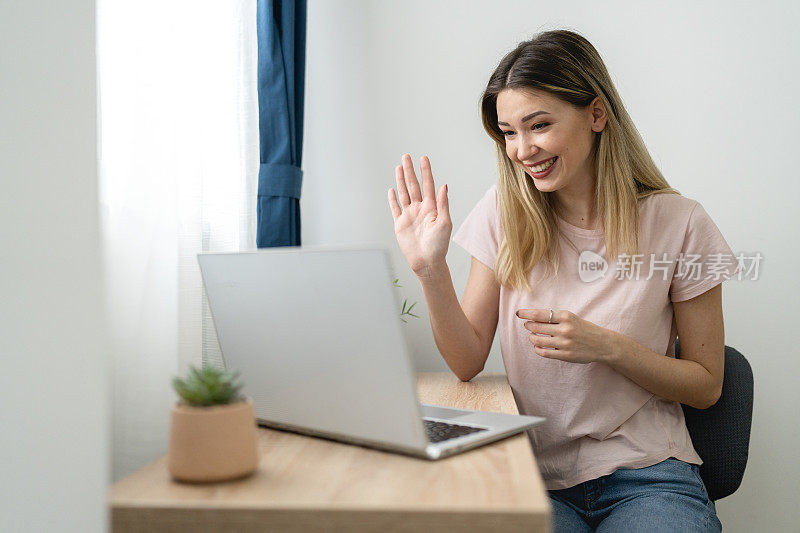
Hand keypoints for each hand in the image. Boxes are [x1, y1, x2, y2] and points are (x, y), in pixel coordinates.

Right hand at [387, 154, 450, 274]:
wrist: (427, 262)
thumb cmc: (439, 245)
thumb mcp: (445, 223)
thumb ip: (443, 204)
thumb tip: (444, 186)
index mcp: (432, 208)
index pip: (428, 185)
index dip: (426, 171)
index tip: (423, 158)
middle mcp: (420, 209)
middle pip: (413, 185)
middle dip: (410, 170)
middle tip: (406, 156)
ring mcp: (409, 216)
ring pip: (403, 193)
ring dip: (401, 180)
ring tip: (399, 167)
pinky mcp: (400, 224)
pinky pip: (395, 208)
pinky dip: (393, 199)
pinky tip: (392, 189)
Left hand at [515, 309, 616, 363]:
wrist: (602, 344)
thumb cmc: (584, 328)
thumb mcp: (571, 317)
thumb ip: (554, 317)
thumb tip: (532, 317)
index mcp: (566, 316)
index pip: (539, 314)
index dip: (526, 313)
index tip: (518, 313)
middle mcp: (564, 329)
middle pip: (536, 327)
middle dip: (528, 326)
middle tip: (527, 325)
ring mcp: (564, 343)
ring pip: (538, 340)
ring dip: (532, 338)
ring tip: (533, 336)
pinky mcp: (565, 355)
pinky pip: (544, 353)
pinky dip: (537, 349)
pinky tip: (538, 346)